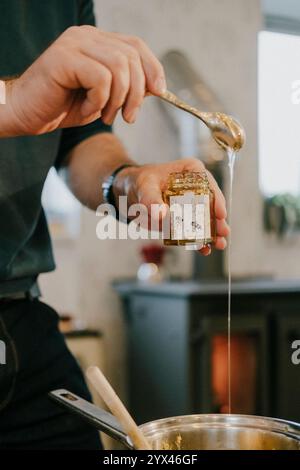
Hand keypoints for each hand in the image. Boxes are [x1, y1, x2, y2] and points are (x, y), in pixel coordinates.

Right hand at [4, 26, 165, 135]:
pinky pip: (100, 79)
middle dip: (138, 93)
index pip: (135, 46)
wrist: (26, 114)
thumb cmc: (62, 106)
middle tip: (129, 117)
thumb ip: (127, 88)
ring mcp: (74, 44)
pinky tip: (86, 110)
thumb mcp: (104, 99)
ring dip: (119, 100)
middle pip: (131, 56)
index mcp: (97, 42)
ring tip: (106, 116)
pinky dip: (99, 101)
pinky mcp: (64, 57)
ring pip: (119, 67)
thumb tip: (156, 87)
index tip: (160, 91)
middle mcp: (86, 36)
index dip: (153, 67)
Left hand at [114, 158, 228, 255]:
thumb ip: (151, 200)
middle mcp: (196, 187)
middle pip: (212, 204)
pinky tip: (204, 250)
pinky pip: (194, 231)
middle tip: (223, 232)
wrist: (130, 193)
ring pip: (206, 220)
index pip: (208, 184)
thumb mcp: (144, 186)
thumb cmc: (140, 182)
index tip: (220, 214)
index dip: (216, 199)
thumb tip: (162, 214)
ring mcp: (192, 205)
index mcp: (191, 171)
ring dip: (212, 233)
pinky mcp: (185, 220)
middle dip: (218, 220)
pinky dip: (198, 241)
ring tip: (219, 244)